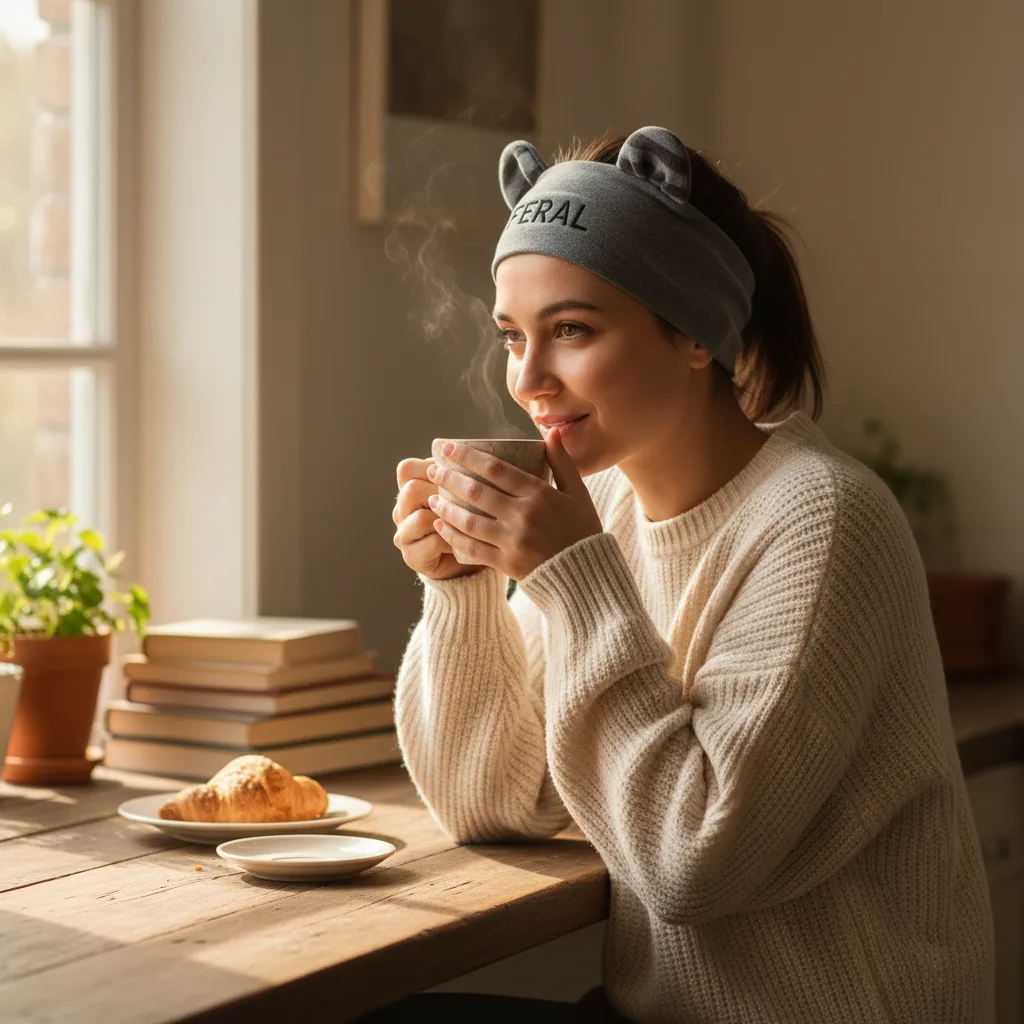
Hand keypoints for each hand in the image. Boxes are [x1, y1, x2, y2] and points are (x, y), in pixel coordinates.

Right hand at [392, 456, 485, 581]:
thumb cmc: (469, 521)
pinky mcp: (412, 556)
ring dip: (449, 518)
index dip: (431, 466)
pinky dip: (454, 540)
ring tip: (471, 520)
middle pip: (411, 489)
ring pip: (420, 517)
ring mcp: (404, 534)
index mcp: (410, 490)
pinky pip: (432, 542)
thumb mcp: (464, 496)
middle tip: (467, 498)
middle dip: (441, 492)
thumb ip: (462, 478)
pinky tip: (470, 540)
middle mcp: (402, 510)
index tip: (456, 471)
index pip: (407, 468)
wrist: (466, 561)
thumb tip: (480, 457)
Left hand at [426, 427, 603, 580]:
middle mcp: (523, 516)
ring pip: (470, 521)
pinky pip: (473, 548)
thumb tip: (552, 431)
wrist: (588, 577)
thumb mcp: (579, 493)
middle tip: (432, 469)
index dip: (467, 456)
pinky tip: (440, 526)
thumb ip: (562, 462)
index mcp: (540, 494)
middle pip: (477, 492)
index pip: (495, 469)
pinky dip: (453, 536)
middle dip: (449, 478)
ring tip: (431, 497)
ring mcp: (513, 542)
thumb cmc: (583, 531)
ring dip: (446, 507)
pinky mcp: (507, 564)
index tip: (447, 448)